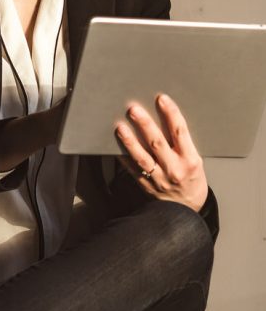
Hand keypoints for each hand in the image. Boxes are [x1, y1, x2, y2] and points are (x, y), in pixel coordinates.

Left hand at [115, 93, 207, 211]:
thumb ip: (182, 143)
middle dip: (145, 124)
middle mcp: (174, 168)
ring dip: (129, 140)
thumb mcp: (195, 161)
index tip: (162, 99)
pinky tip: (115, 146)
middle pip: (158, 142)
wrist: (185, 211)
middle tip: (134, 109)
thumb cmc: (192, 182)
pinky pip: (132, 169)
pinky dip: (123, 157)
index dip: (171, 113)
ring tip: (120, 127)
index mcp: (190, 160)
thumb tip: (165, 117)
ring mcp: (158, 178)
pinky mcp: (146, 185)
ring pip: (142, 157)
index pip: (180, 132)